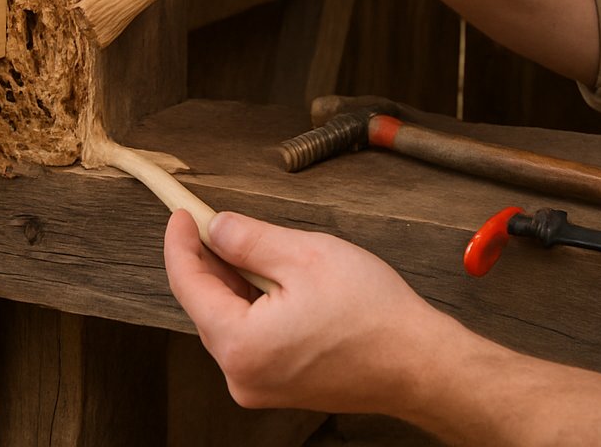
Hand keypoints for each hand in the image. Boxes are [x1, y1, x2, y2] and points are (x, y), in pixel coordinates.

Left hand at [163, 209, 462, 415]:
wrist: (419, 362)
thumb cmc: (372, 314)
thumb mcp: (304, 255)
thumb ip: (248, 240)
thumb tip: (215, 228)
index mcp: (240, 345)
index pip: (188, 285)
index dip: (181, 243)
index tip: (182, 214)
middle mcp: (242, 375)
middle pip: (206, 305)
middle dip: (209, 261)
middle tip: (215, 220)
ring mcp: (260, 386)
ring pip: (229, 320)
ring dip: (235, 282)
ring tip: (257, 248)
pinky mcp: (280, 386)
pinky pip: (251, 338)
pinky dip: (254, 305)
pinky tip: (275, 281)